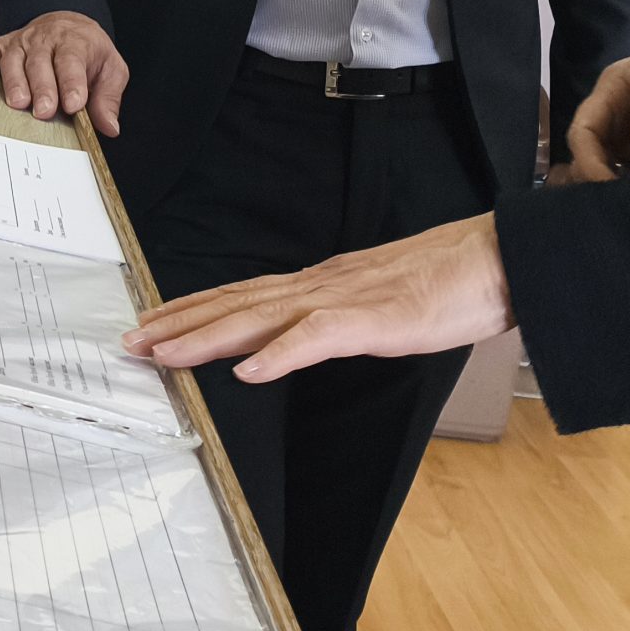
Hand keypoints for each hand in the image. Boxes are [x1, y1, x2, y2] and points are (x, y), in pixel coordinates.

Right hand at [0, 10, 128, 135]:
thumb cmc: (86, 52)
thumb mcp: (110, 70)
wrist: (67, 26)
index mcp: (74, 43)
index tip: (75, 104)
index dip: (72, 82)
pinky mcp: (0, 48)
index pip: (72, 61)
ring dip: (14, 81)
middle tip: (45, 111)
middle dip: (42, 87)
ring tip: (18, 103)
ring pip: (13, 59)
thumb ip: (108, 98)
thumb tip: (109, 127)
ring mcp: (20, 44)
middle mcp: (44, 41)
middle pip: (40, 62)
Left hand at [122, 215, 512, 383]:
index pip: (241, 296)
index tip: (151, 326)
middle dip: (178, 324)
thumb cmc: (444, 282)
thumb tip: (297, 337)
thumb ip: (333, 319)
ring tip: (165, 352)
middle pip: (235, 304)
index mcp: (319, 284)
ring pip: (261, 317)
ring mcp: (344, 299)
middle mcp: (319, 285)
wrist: (498, 259)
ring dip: (208, 336)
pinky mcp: (375, 319)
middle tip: (131, 342)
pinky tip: (248, 371)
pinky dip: (280, 353)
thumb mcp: (374, 303)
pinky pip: (318, 338)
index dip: (192, 311)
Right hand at [560, 44, 629, 182]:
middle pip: (590, 151)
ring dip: (617, 184)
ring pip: (609, 164)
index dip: (588, 159)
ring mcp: (628, 132)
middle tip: (620, 203)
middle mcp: (612, 113)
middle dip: (598, 177)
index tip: (606, 183)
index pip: (583, 129)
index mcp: (611, 89)